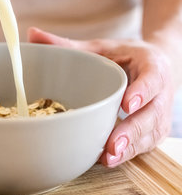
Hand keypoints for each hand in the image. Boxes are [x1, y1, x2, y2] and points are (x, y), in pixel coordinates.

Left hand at [28, 27, 173, 167]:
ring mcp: (159, 115)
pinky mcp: (153, 131)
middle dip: (132, 131)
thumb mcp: (100, 47)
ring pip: (149, 135)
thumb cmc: (123, 57)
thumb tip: (33, 34)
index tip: (127, 105)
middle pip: (151, 115)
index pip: (152, 79)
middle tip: (112, 145)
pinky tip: (108, 160)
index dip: (142, 92)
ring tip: (108, 158)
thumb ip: (67, 44)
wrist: (153, 67)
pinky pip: (144, 145)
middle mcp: (160, 93)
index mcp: (151, 66)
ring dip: (129, 149)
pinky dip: (128, 154)